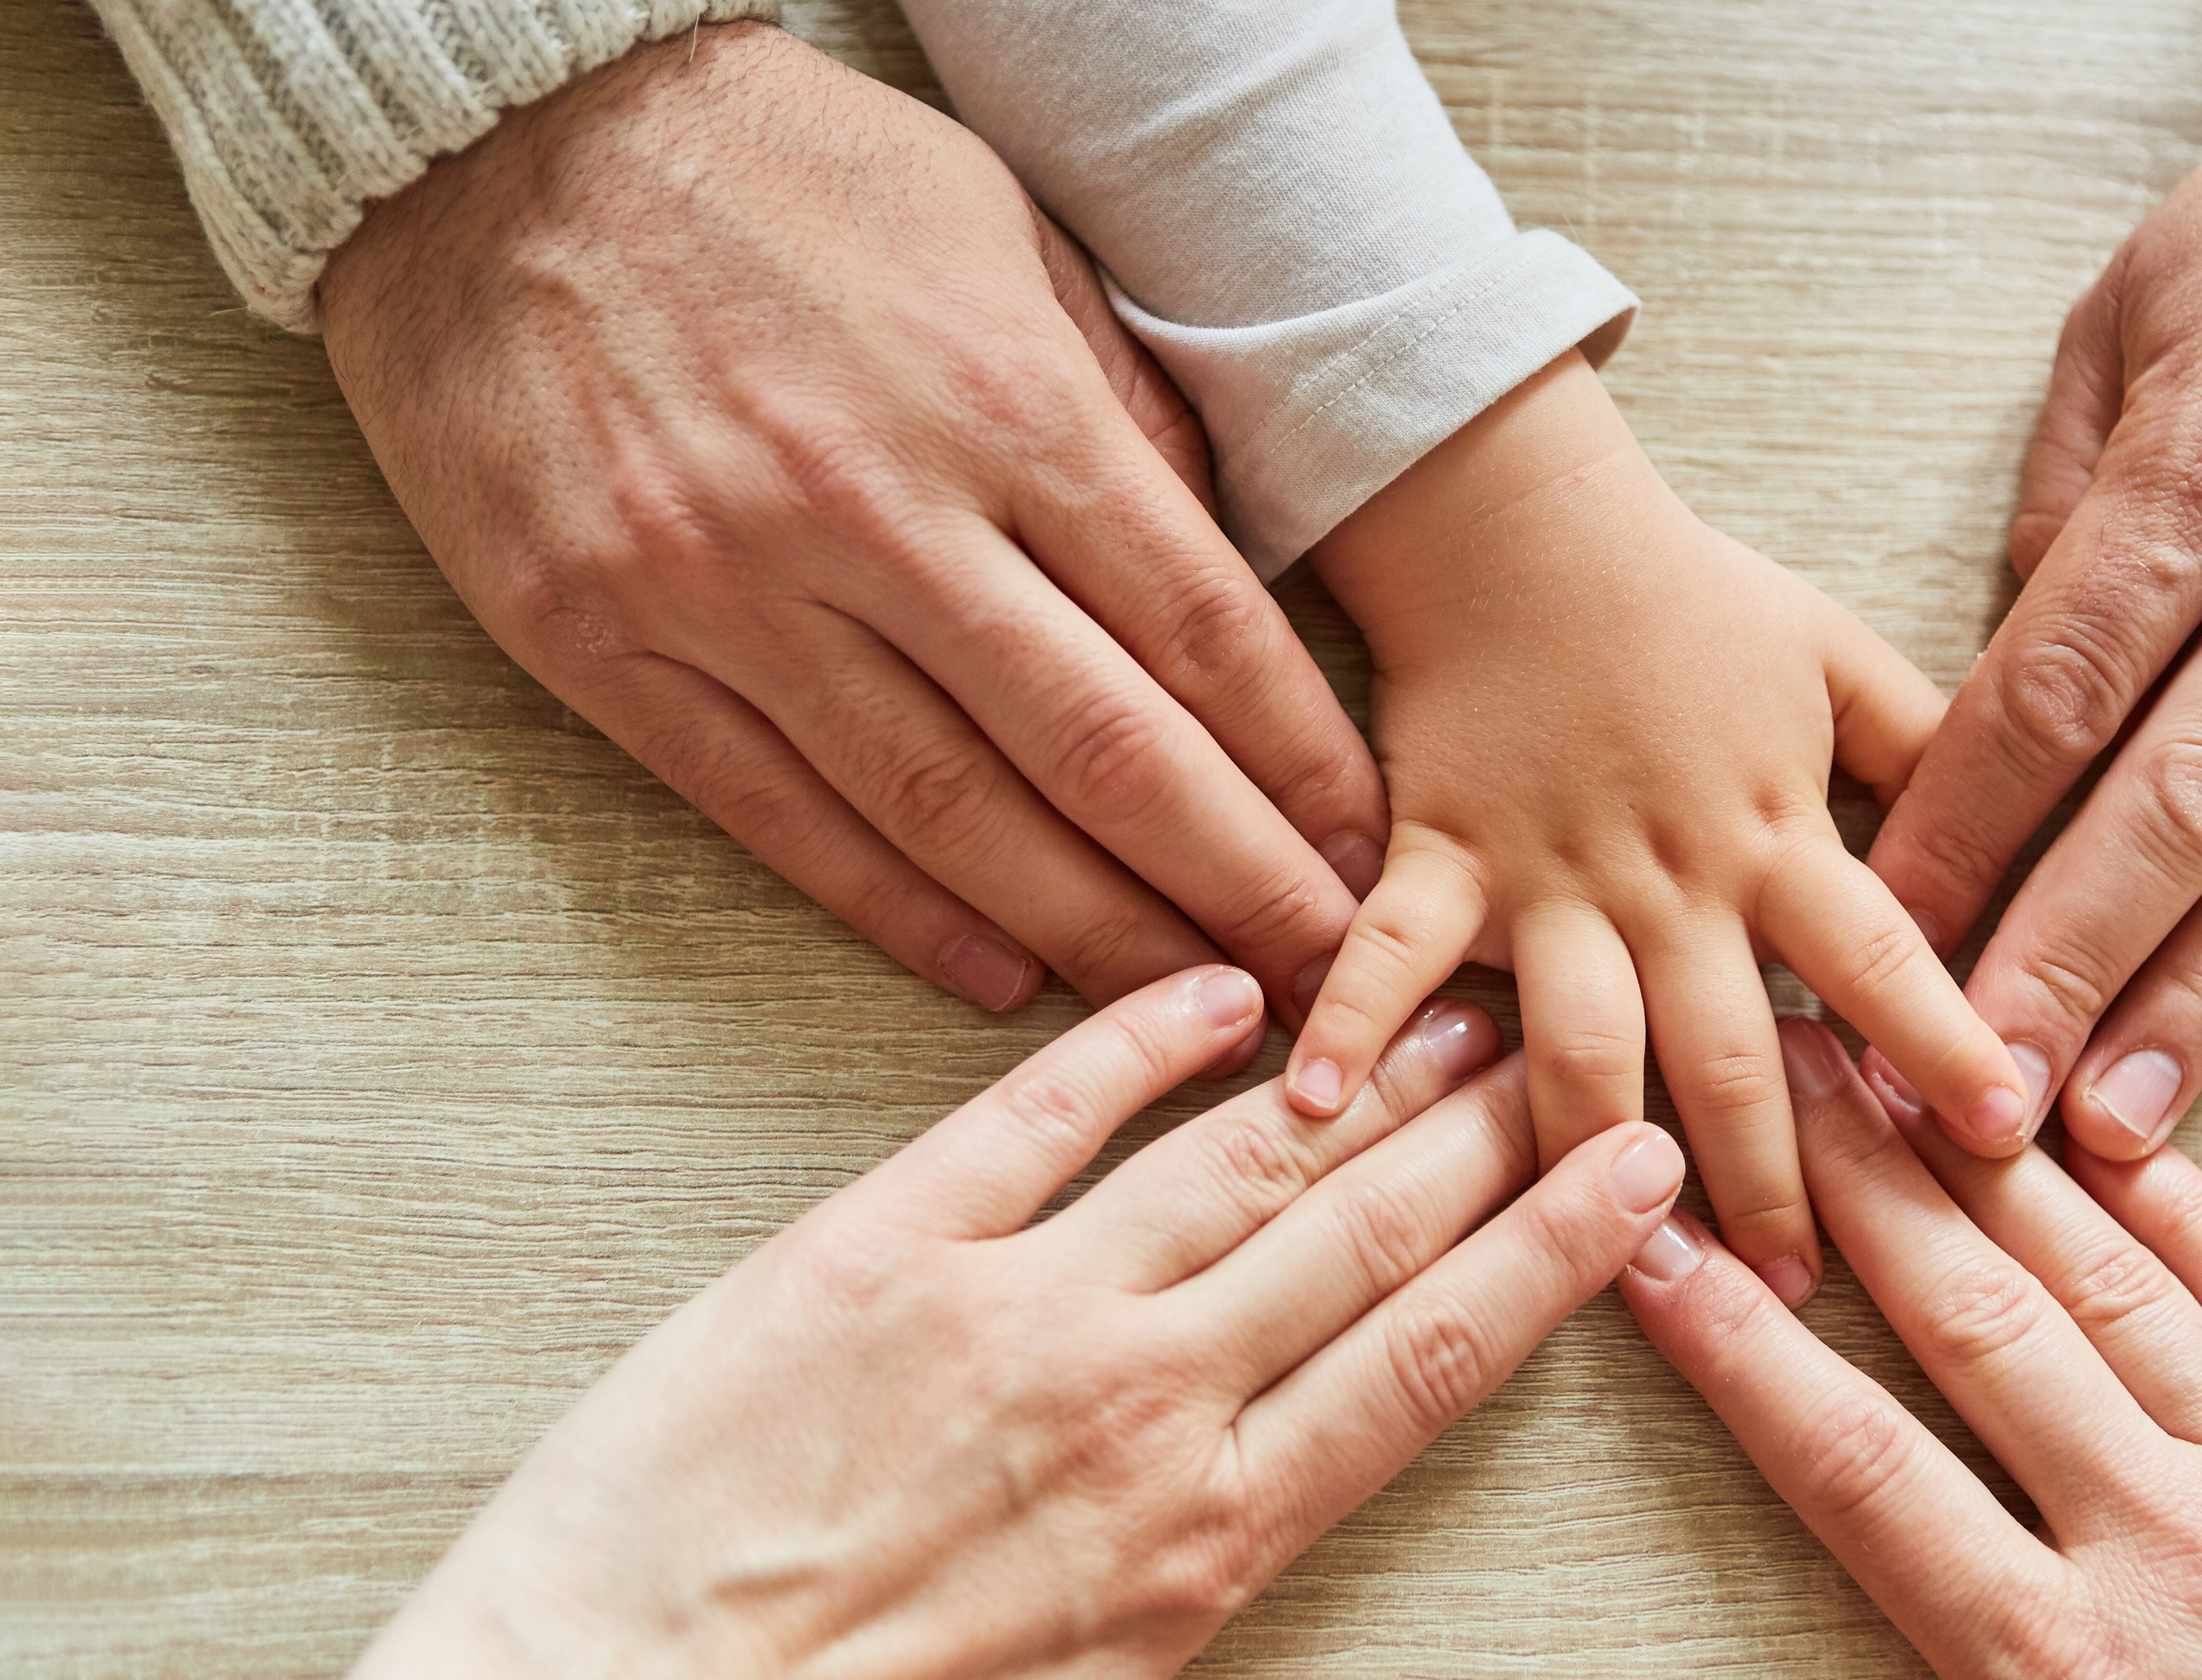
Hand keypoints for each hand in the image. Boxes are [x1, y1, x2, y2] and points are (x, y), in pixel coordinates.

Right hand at [319, 23, 1387, 1026]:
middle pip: (1100, 752)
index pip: (1199, 629)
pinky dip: (898, 913)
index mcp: (999, 397)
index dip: (1299, 765)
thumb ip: (1119, 415)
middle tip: (1322, 984)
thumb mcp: (1003, 233)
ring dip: (1089, 932)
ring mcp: (727, 585)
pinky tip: (1001, 979)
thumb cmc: (788, 173)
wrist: (499, 131)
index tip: (1371, 851)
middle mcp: (873, 508)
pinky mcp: (601, 639)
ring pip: (946, 813)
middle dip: (1234, 886)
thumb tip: (1220, 578)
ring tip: (1194, 1007)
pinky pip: (775, 815)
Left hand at [352, 966, 1684, 1676]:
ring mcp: (1013, 1308)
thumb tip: (1291, 1461)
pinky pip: (1042, 1111)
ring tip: (1445, 998)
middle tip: (1568, 1041)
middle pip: (1363, 1233)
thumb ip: (1202, 1559)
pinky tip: (1221, 990)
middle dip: (1485, 1130)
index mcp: (1200, 1539)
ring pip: (1238, 1159)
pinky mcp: (878, 1246)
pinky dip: (1141, 1039)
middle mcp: (1140, 1405)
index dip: (1547, 1254)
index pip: (1428, 1360)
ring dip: (1357, 1074)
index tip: (1628, 1173)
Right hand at [1280, 352, 2029, 1306]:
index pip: (1882, 955)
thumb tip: (2031, 815)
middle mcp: (1668, 880)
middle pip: (1732, 1056)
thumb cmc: (1684, 593)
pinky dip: (1348, 1026)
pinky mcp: (1439, 862)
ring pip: (1581, 1046)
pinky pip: (1386, 953)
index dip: (1945, 1044)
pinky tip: (1314, 1111)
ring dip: (1599, 1160)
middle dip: (1775, 1184)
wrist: (1524, 520)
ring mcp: (1546, 879)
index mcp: (1774, 831)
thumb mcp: (1834, 653)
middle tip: (1806, 1292)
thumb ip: (1931, 741)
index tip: (2009, 1138)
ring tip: (1625, 1268)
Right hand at [1623, 1019, 2201, 1677]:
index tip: (1654, 1245)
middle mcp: (2171, 1551)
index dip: (1734, 1346)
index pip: (1855, 1466)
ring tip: (1906, 1065)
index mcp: (2065, 1674)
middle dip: (1857, 1186)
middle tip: (1771, 1070)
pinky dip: (2194, 1214)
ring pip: (2115, 1290)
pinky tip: (2117, 1139)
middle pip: (1971, 1326)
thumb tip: (1871, 1571)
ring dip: (1995, 1169)